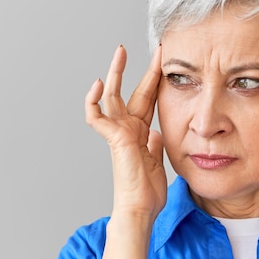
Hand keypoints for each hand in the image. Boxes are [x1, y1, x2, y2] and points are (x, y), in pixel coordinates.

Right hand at [84, 45, 166, 221]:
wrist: (141, 209)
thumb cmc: (147, 192)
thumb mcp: (157, 161)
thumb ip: (155, 144)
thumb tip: (155, 132)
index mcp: (140, 132)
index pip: (149, 99)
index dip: (156, 81)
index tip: (165, 62)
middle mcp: (128, 129)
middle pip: (133, 92)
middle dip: (141, 69)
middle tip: (152, 49)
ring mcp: (119, 133)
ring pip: (112, 96)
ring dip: (116, 73)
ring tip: (120, 52)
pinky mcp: (114, 139)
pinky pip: (96, 117)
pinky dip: (93, 101)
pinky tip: (98, 85)